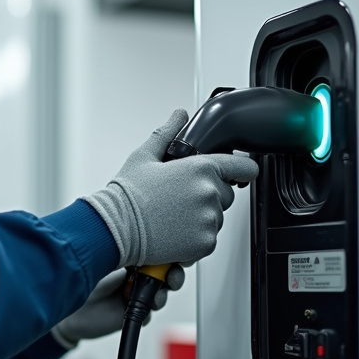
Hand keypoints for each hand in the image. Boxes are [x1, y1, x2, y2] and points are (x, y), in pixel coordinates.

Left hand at [50, 265, 184, 348]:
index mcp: (132, 259)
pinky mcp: (135, 315)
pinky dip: (148, 310)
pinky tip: (139, 307)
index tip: (177, 258)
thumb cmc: (81, 280)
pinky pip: (149, 313)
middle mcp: (137, 277)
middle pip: (166, 275)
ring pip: (161, 294)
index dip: (171, 257)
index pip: (158, 256)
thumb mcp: (104, 262)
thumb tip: (141, 241)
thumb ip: (123, 255)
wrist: (71, 311)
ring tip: (156, 296)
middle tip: (172, 278)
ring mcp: (137, 296)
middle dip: (174, 275)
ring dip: (163, 294)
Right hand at [82, 109, 259, 267]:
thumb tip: (178, 116)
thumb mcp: (144, 156)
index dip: (241, 169)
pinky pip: (208, 239)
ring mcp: (209, 219)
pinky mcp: (204, 242)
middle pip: (225, 194)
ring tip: (172, 218)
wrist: (115, 229)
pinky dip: (194, 239)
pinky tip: (173, 233)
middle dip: (208, 196)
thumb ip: (167, 133)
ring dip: (200, 218)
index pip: (243, 166)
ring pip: (216, 218)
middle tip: (180, 200)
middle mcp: (209, 192)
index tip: (238, 174)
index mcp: (200, 168)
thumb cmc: (127, 195)